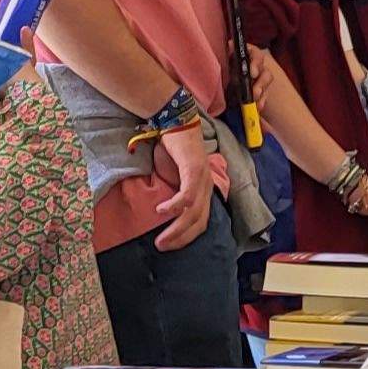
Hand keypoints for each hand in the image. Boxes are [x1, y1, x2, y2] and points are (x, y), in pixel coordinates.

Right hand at [150, 128, 220, 251]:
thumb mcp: (174, 175)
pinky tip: (162, 212)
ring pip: (193, 212)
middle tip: (162, 247)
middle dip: (180, 238)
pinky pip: (187, 195)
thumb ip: (173, 191)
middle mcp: (207, 186)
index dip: (186, 237)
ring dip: (176, 228)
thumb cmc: (173, 149)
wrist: (176, 121)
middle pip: (198, 222)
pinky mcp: (194, 169)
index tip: (170, 246)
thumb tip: (161, 211)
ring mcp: (202, 178)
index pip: (201, 222)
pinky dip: (175, 206)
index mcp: (204, 190)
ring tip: (161, 238)